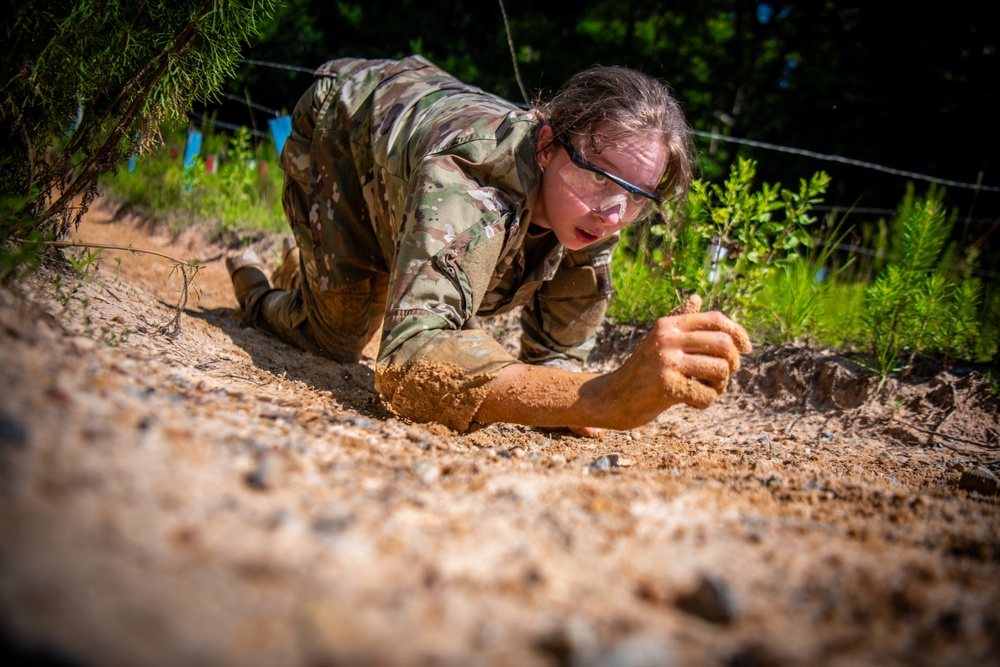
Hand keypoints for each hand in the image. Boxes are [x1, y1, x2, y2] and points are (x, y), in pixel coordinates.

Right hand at [592, 295, 750, 427]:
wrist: (611, 398)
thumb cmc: (640, 371)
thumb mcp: (658, 340)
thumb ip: (679, 321)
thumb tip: (697, 297)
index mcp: (668, 325)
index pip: (716, 319)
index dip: (738, 333)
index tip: (746, 349)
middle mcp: (667, 338)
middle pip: (724, 344)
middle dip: (733, 363)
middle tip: (724, 376)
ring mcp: (666, 361)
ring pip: (720, 370)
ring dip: (720, 386)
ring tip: (706, 390)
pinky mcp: (666, 386)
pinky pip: (706, 395)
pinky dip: (705, 402)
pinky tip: (691, 403)